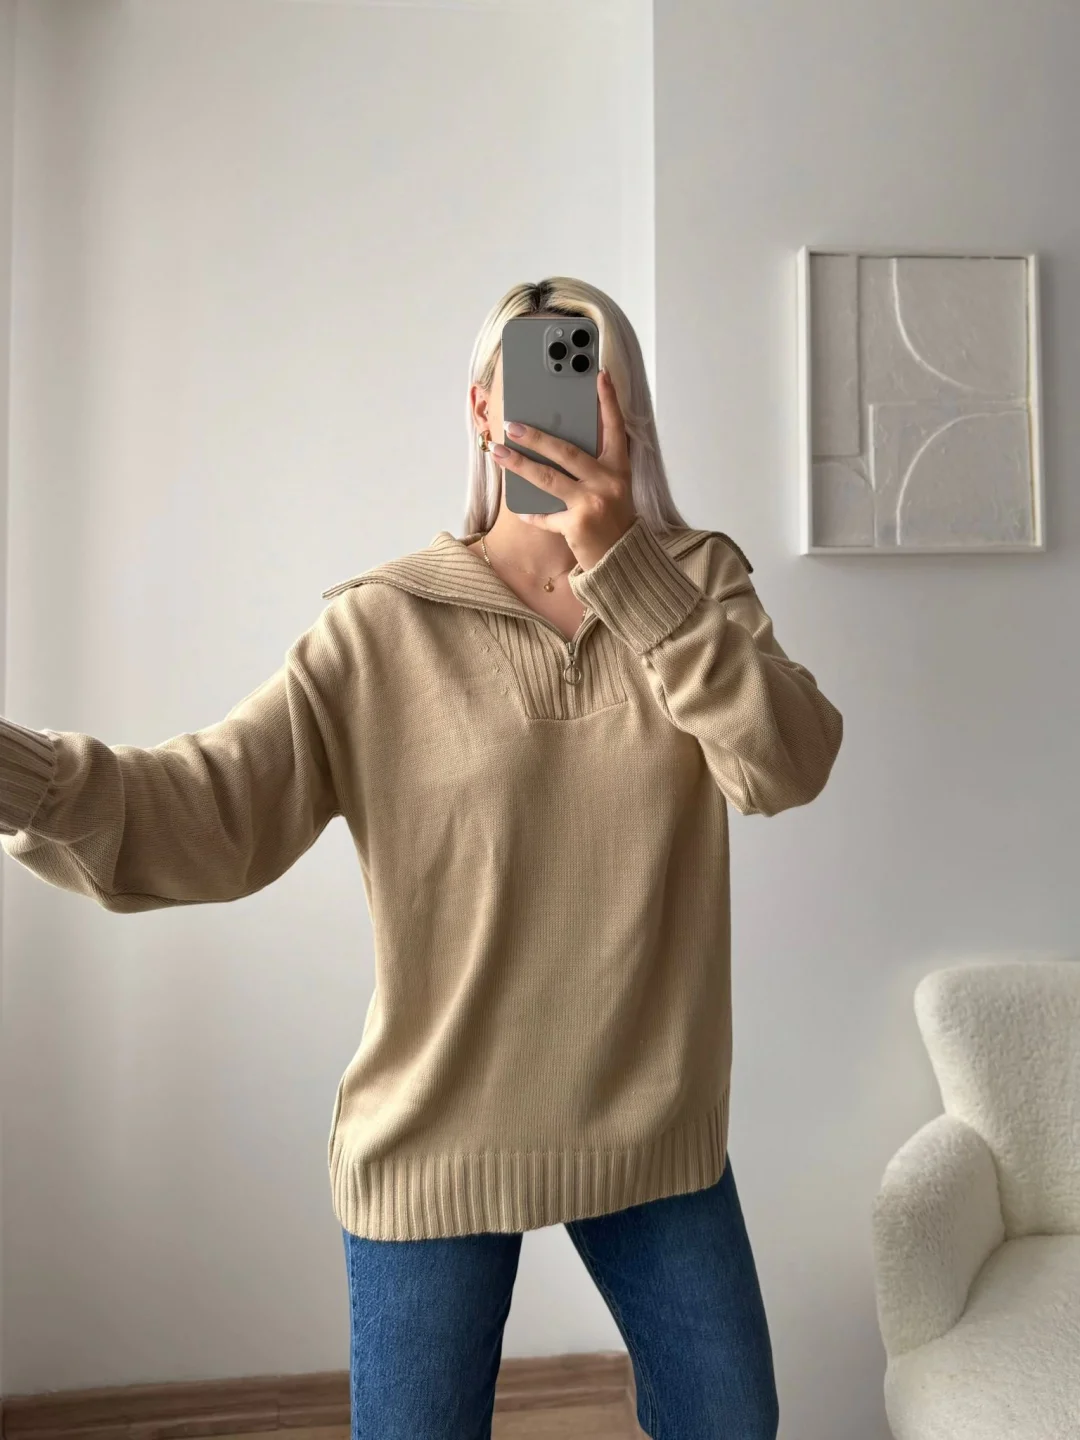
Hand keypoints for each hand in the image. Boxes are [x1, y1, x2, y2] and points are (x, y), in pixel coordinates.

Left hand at [489, 369, 637, 570]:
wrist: (623, 561)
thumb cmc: (613, 520)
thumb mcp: (612, 488)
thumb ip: (592, 467)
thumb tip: (554, 446)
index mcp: (619, 469)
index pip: (615, 428)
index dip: (608, 401)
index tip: (599, 374)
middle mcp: (608, 483)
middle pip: (567, 452)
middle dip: (536, 437)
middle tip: (512, 425)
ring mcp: (593, 504)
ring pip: (548, 479)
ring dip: (520, 465)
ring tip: (499, 453)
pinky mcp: (578, 525)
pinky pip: (547, 516)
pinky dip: (533, 514)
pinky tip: (521, 509)